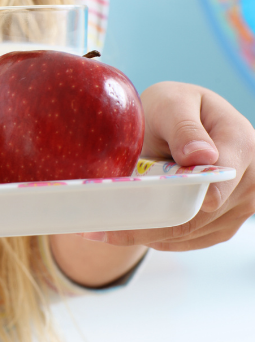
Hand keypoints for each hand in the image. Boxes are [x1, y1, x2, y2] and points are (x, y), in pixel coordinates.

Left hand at [82, 82, 254, 250]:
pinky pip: (190, 240)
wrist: (174, 121)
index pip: (215, 184)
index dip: (180, 201)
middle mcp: (248, 178)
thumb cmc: (171, 107)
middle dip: (152, 224)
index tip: (139, 212)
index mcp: (239, 143)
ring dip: (149, 234)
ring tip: (105, 230)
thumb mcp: (172, 104)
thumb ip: (184, 127)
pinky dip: (158, 237)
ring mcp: (238, 204)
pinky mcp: (222, 222)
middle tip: (103, 230)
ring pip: (191, 233)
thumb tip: (201, 156)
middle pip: (200, 216)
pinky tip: (129, 229)